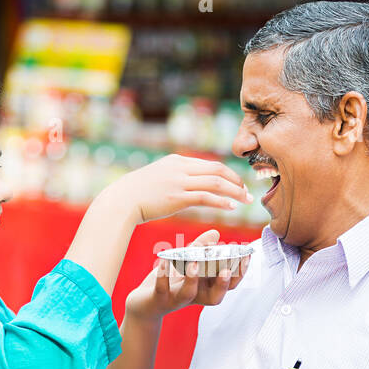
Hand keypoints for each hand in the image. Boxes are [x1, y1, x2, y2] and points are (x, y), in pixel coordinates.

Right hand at [104, 154, 250, 224]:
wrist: (121, 200)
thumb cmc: (136, 194)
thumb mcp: (157, 179)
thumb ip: (174, 179)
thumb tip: (186, 188)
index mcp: (177, 161)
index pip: (209, 163)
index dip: (228, 173)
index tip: (237, 184)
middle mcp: (180, 167)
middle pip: (218, 169)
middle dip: (236, 180)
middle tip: (247, 191)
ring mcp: (179, 181)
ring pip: (216, 182)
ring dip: (235, 192)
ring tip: (246, 201)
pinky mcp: (178, 196)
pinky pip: (207, 197)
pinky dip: (222, 201)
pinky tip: (232, 208)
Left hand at [125, 229, 250, 321]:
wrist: (145, 302)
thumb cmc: (170, 280)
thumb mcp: (186, 261)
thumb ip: (200, 248)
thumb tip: (215, 233)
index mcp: (206, 288)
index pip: (229, 285)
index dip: (240, 273)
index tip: (246, 256)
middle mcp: (195, 296)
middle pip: (215, 297)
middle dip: (222, 284)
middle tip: (226, 271)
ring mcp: (177, 299)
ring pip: (189, 294)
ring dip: (192, 279)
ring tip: (194, 264)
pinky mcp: (159, 299)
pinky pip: (161, 288)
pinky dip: (163, 275)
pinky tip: (163, 260)